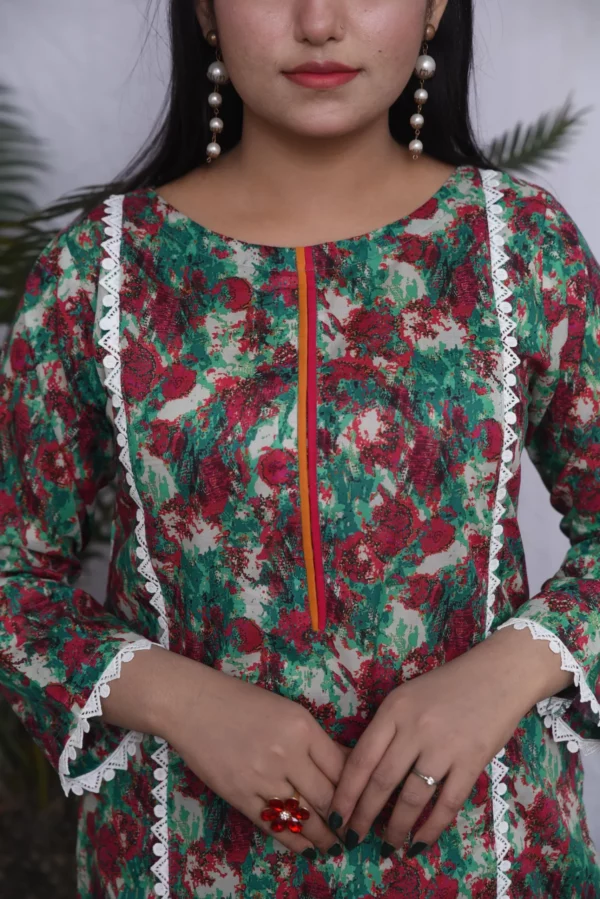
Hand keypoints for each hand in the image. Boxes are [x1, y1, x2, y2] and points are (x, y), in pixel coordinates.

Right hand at [162, 663, 347, 857]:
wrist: (193, 705)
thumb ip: (314, 739)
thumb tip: (345, 765)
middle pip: (327, 797)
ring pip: (304, 817)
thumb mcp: (287, 710)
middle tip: (356, 833)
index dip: (358, 791)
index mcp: (302, 727)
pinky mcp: (240, 797)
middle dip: (345, 820)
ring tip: (336, 846)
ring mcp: (262, 778)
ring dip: (324, 837)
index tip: (367, 803)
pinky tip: (308, 849)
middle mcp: (287, 754)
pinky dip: (295, 841)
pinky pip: (274, 826)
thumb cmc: (242, 701)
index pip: (342, 768)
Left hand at [326, 632, 543, 856]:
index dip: (345, 793)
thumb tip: (362, 774)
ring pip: (412, 798)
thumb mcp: (407, 696)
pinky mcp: (472, 762)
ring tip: (387, 845)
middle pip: (382, 781)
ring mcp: (445, 746)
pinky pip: (447, 804)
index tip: (334, 816)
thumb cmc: (447, 686)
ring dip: (396, 827)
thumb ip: (387, 729)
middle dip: (364, 816)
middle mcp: (415, 729)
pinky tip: (419, 844)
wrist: (498, 674)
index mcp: (394, 710)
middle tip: (353, 839)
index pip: (361, 758)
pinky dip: (431, 829)